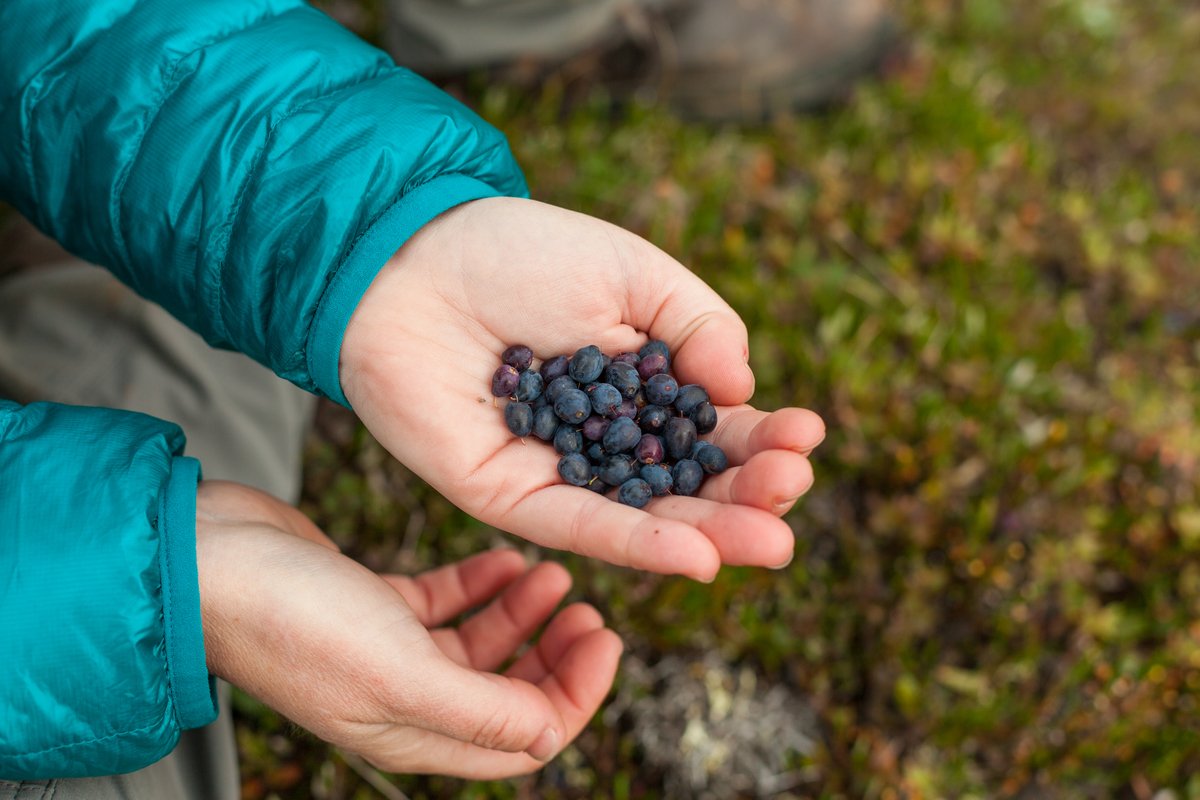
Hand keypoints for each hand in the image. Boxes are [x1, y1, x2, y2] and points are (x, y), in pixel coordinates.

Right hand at [195, 480, 621, 777]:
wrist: (206, 558)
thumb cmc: (295, 618)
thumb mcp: (398, 670)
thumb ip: (479, 710)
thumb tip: (551, 735)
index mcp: (412, 733)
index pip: (522, 738)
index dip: (576, 695)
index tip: (607, 638)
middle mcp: (404, 700)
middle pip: (508, 692)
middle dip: (557, 656)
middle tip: (589, 609)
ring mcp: (388, 653)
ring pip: (482, 645)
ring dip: (525, 615)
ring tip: (555, 576)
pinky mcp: (373, 607)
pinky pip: (447, 604)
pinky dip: (481, 585)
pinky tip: (506, 559)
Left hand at [340, 197, 824, 580]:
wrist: (408, 262)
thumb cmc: (517, 254)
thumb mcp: (631, 272)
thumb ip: (696, 324)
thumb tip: (743, 391)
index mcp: (642, 384)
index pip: (715, 426)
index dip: (763, 437)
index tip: (807, 435)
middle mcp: (608, 439)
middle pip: (690, 482)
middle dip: (748, 493)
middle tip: (793, 493)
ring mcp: (563, 472)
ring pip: (647, 517)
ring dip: (712, 533)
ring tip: (773, 542)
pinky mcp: (512, 498)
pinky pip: (584, 527)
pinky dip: (641, 545)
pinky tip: (698, 556)